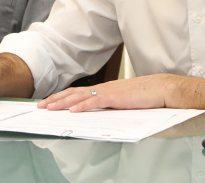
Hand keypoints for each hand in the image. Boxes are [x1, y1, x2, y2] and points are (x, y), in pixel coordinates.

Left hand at [38, 74, 175, 112]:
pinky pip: (95, 102)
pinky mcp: (116, 97)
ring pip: (80, 96)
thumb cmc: (148, 96)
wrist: (163, 89)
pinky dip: (82, 106)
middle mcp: (104, 88)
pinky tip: (72, 111)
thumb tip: (99, 115)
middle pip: (74, 93)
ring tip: (50, 108)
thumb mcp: (124, 103)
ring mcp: (109, 92)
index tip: (50, 102)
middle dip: (56, 99)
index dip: (63, 97)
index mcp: (105, 89)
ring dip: (63, 102)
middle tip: (41, 106)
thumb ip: (111, 107)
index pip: (79, 92)